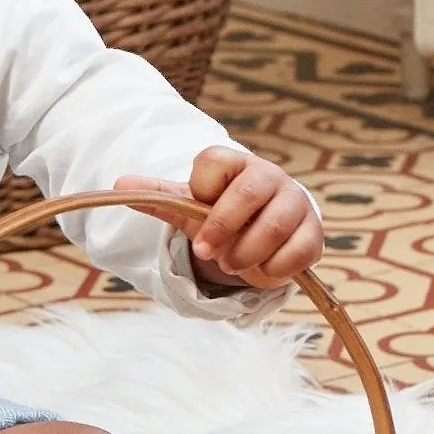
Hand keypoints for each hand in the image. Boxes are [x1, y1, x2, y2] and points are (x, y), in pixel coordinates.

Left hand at [115, 146, 321, 289]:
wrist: (261, 230)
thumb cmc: (221, 213)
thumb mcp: (188, 206)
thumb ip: (158, 197)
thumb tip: (119, 184)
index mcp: (234, 164)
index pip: (214, 161)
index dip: (201, 192)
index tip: (195, 220)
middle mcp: (269, 176)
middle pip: (249, 193)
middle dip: (223, 228)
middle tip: (208, 254)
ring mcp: (296, 203)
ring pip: (275, 225)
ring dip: (247, 253)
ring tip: (232, 263)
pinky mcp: (314, 233)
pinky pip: (299, 252)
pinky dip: (273, 270)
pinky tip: (260, 271)